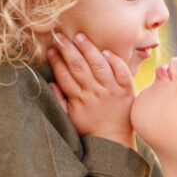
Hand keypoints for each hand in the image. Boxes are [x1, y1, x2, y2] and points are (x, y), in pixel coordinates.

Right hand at [48, 33, 135, 148]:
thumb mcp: (70, 118)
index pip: (64, 75)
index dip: (56, 61)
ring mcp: (111, 91)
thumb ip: (59, 100)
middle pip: (78, 66)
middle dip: (68, 49)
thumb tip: (51, 82)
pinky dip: (114, 60)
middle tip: (60, 36)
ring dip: (88, 49)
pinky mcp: (126, 90)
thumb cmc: (89, 128)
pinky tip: (105, 51)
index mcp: (79, 99)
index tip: (50, 49)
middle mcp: (95, 93)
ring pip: (99, 65)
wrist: (114, 140)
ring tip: (79, 36)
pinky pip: (121, 71)